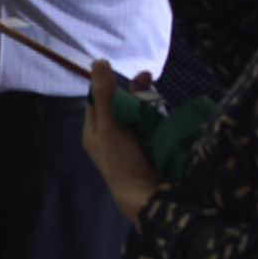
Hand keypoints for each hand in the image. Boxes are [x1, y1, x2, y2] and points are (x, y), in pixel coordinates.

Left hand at [82, 62, 162, 222]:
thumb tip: (98, 63)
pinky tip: (163, 107)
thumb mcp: (109, 126)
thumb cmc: (121, 160)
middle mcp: (110, 136)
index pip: (97, 100)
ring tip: (155, 89)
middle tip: (147, 76)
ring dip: (146, 101)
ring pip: (137, 114)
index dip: (107, 84)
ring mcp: (130, 143)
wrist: (146, 196)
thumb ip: (104, 96)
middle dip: (132, 91)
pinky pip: (151, 125)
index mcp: (94, 132)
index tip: (120, 71)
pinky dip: (156, 115)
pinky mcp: (149, 148)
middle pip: (120, 105)